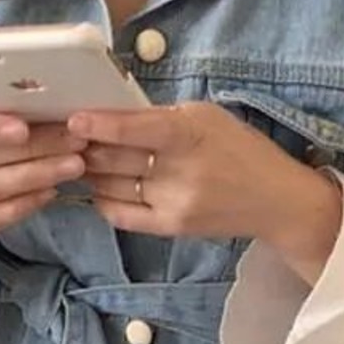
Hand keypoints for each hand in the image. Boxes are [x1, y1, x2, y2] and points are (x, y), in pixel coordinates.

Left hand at [69, 103, 343, 279]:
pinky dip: (103, 200)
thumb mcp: (207, 117)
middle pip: (114, 158)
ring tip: (79, 160)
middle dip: (86, 147)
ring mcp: (172, 203)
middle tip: (68, 138)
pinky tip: (99, 188)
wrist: (275, 200)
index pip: (133, 129)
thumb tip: (113, 116)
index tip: (73, 119)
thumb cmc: (240, 149)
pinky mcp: (170, 227)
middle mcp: (178, 172)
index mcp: (188, 135)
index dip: (98, 125)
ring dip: (91, 172)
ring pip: (112, 185)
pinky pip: (121, 214)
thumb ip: (162, 117)